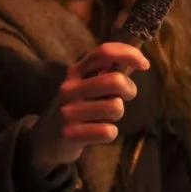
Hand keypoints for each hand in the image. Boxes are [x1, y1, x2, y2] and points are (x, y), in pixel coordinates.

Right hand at [27, 42, 151, 171]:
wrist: (45, 139)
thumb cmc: (75, 108)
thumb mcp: (85, 85)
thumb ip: (108, 72)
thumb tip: (138, 59)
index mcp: (75, 71)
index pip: (104, 52)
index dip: (129, 54)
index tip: (145, 64)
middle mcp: (70, 88)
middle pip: (116, 81)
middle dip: (129, 90)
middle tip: (123, 98)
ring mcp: (68, 111)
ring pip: (116, 107)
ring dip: (117, 115)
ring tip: (103, 117)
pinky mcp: (70, 134)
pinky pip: (108, 131)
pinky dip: (109, 133)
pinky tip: (97, 133)